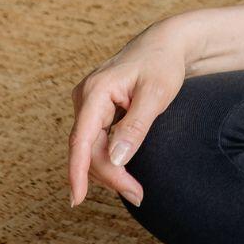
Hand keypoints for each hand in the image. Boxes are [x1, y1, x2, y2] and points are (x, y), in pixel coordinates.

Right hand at [68, 26, 189, 208]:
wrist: (165, 44)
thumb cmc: (162, 63)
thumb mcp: (156, 94)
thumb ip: (135, 126)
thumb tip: (115, 159)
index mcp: (96, 91)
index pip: (81, 140)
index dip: (78, 172)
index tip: (78, 199)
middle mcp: (85, 97)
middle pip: (88, 148)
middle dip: (109, 175)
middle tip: (138, 195)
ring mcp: (88, 104)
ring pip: (91, 148)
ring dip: (109, 170)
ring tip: (135, 190)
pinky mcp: (95, 110)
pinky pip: (96, 141)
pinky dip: (108, 158)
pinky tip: (122, 173)